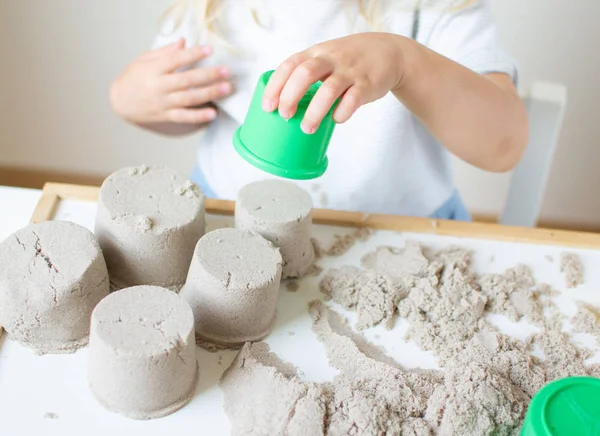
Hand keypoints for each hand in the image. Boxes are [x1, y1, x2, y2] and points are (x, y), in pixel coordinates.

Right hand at [110, 38, 232, 124]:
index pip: (176, 60)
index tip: (209, 50)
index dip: (193, 54)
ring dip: (209, 93)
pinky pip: (184, 117)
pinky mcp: (166, 116)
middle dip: (208, 75)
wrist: (120, 102)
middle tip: (226, 71)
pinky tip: (212, 114)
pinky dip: (199, 116)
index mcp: (154, 70)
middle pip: (187, 80)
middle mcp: (159, 87)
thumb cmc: (133, 78)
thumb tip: (184, 42)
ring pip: (189, 98)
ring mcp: (163, 103)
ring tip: (226, 88)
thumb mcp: (144, 60)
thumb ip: (165, 52)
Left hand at [262, 33, 403, 133]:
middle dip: (290, 96)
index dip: (276, 86)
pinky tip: (336, 119)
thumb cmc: (348, 61)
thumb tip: (284, 105)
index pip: (290, 65)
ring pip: (328, 90)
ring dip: (315, 112)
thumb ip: (306, 74)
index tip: (268, 107)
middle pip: (305, 74)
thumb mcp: (326, 58)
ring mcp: (350, 71)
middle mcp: (331, 59)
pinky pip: (353, 100)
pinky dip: (342, 113)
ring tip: (307, 128)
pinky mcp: (367, 84)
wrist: (387, 52)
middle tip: (285, 115)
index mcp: (316, 53)